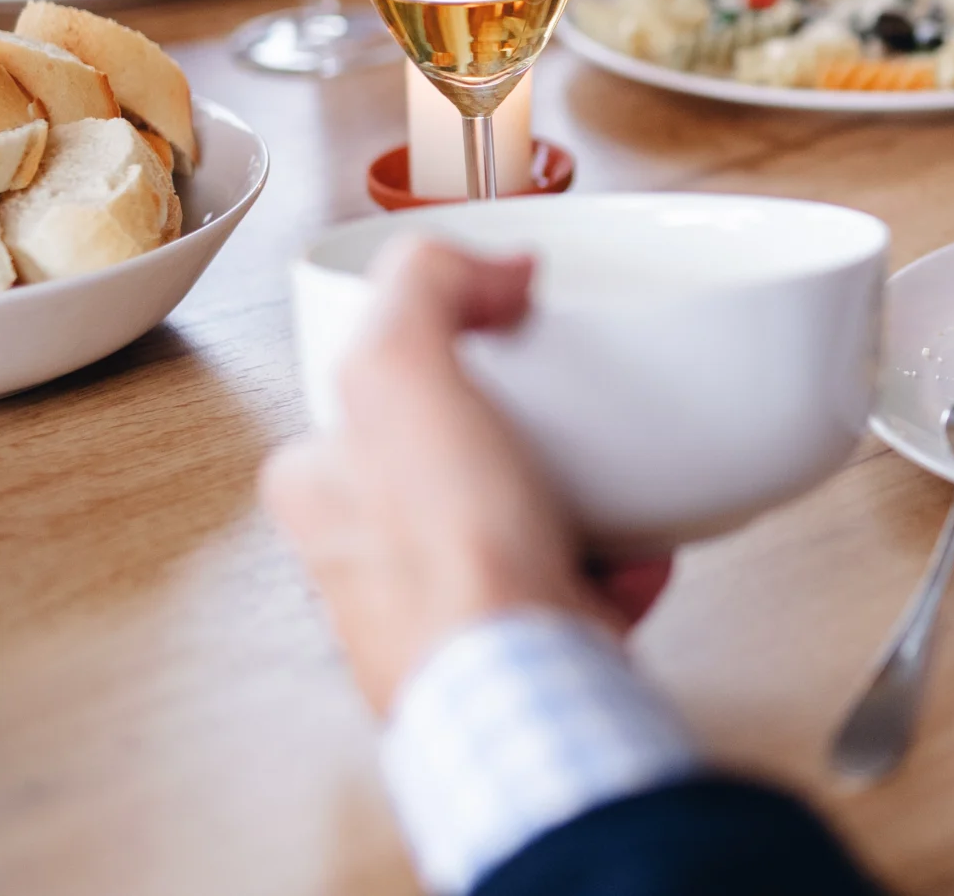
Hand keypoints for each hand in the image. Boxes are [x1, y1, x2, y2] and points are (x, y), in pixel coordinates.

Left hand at [261, 241, 671, 715]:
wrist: (525, 686)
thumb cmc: (448, 560)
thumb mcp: (399, 371)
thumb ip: (422, 285)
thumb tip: (488, 268)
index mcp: (316, 489)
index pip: (377, 384)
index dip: (447, 346)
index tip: (502, 335)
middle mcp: (366, 555)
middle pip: (457, 447)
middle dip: (525, 425)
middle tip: (567, 410)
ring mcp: (443, 604)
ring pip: (520, 512)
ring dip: (580, 491)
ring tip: (607, 477)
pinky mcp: (516, 641)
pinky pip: (579, 574)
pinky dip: (620, 553)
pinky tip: (636, 542)